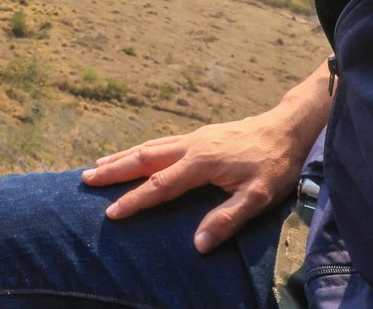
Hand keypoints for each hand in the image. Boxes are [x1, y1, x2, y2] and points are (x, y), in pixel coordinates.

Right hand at [80, 109, 308, 254]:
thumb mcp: (257, 198)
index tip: (111, 213)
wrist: (286, 129)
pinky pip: (161, 141)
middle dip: (114, 170)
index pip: (159, 185)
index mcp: (201, 163)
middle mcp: (191, 146)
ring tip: (97, 165)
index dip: (134, 200)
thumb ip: (226, 220)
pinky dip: (140, 148)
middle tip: (86, 178)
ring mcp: (193, 137)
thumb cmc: (273, 165)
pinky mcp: (199, 135)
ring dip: (122, 157)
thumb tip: (197, 244)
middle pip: (144, 158)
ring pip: (149, 146)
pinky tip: (133, 154)